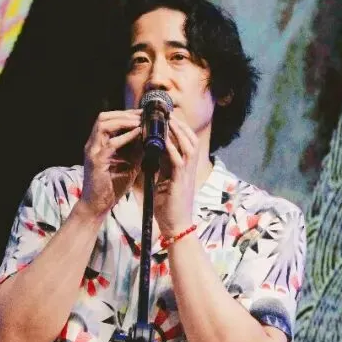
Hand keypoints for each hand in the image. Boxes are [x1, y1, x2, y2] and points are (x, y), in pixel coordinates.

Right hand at [78, 110, 141, 218]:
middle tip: (143, 115)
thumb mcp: (128, 163)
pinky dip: (125, 137)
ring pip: (103, 125)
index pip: (109, 119)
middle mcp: (93, 144)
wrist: (98, 205)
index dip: (126, 114)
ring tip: (140, 121)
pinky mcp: (96, 161)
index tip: (143, 114)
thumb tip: (151, 136)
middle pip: (104, 117)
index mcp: (99, 144)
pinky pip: (110, 144)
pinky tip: (138, 134)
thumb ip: (136, 150)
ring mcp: (93, 151)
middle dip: (125, 114)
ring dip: (123, 121)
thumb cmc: (112, 185)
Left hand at [153, 112, 202, 236]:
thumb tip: (150, 152)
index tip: (166, 118)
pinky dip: (171, 147)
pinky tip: (161, 139)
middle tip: (166, 114)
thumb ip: (160, 166)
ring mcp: (187, 174)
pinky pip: (178, 159)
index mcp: (185, 168)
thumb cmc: (168, 207)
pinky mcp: (181, 181)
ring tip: (165, 121)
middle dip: (179, 125)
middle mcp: (189, 168)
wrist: (175, 226)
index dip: (178, 128)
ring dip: (177, 132)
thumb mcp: (163, 181)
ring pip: (187, 145)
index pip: (186, 141)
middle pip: (190, 138)